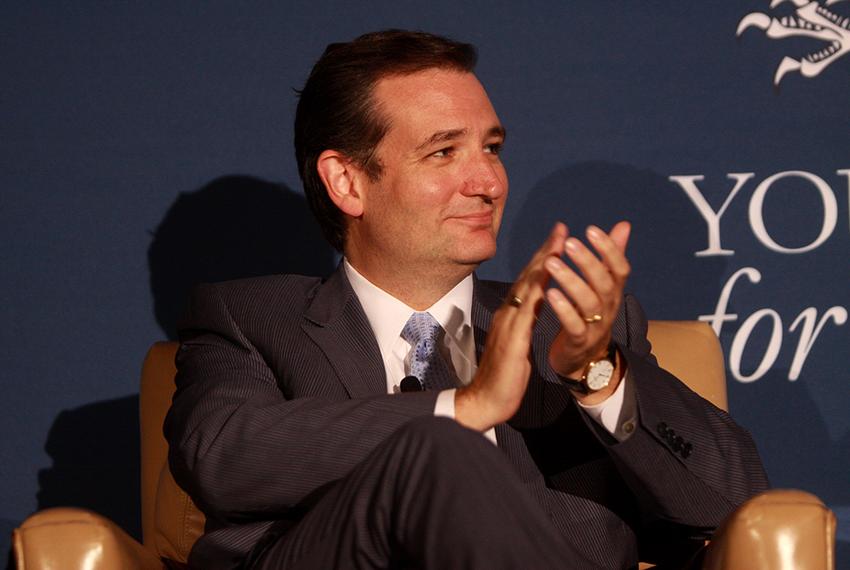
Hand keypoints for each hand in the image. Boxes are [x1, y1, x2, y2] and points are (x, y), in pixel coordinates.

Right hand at [455, 223, 567, 430]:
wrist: (485, 400)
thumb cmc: (502, 376)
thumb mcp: (518, 343)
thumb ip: (524, 322)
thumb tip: (535, 306)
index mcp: (511, 315)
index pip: (529, 281)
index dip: (543, 258)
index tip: (558, 237)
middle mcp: (507, 314)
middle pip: (528, 277)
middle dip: (545, 251)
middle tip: (561, 228)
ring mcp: (508, 325)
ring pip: (527, 288)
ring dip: (543, 264)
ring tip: (559, 244)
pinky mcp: (512, 341)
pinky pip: (527, 314)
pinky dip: (538, 295)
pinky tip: (549, 283)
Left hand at [545, 222, 630, 402]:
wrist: (585, 359)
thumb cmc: (590, 314)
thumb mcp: (603, 285)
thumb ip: (611, 256)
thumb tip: (624, 225)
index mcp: (613, 291)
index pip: (620, 268)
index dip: (609, 249)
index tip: (591, 229)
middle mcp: (609, 307)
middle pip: (605, 283)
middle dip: (588, 261)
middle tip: (569, 242)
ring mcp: (596, 325)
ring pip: (589, 302)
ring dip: (571, 281)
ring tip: (552, 263)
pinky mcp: (580, 341)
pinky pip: (574, 325)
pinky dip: (563, 309)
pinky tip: (550, 293)